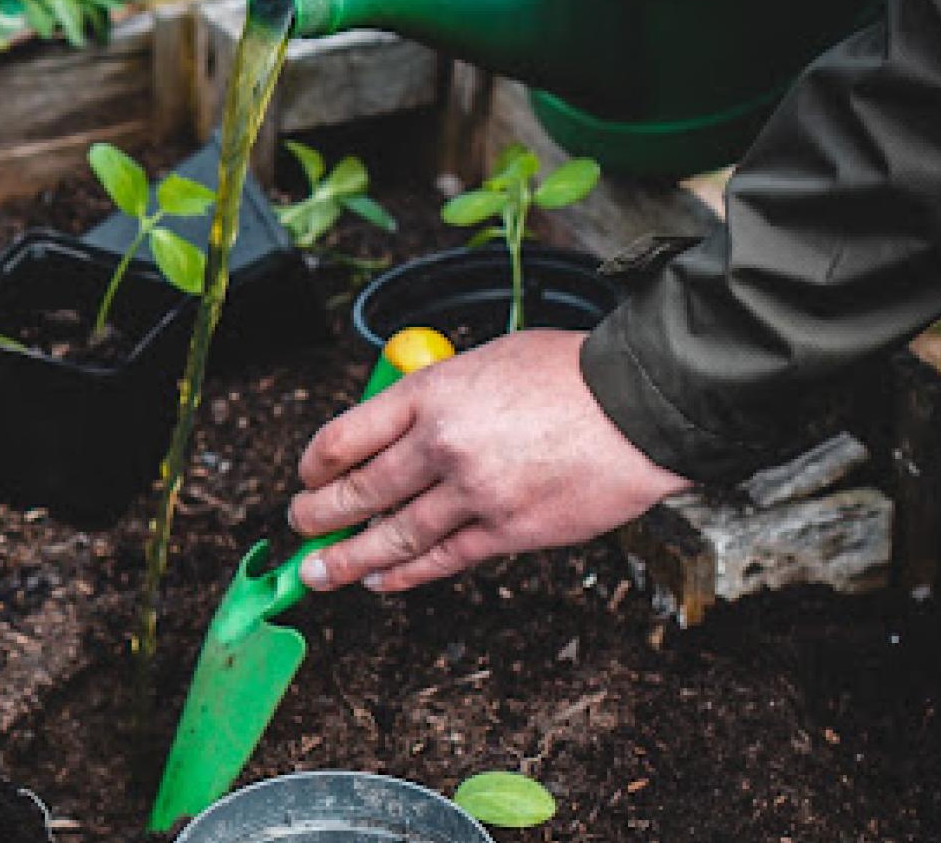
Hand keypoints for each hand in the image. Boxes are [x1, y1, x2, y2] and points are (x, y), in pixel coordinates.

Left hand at [291, 329, 689, 592]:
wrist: (642, 405)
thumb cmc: (569, 374)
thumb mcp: (484, 360)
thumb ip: (436, 395)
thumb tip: (397, 429)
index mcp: (431, 393)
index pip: (344, 436)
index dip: (314, 464)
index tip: (306, 476)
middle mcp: (442, 444)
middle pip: (358, 491)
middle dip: (317, 516)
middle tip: (298, 527)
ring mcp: (474, 493)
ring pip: (392, 536)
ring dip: (346, 560)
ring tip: (318, 572)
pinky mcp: (508, 531)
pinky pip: (441, 560)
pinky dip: (404, 574)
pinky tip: (380, 580)